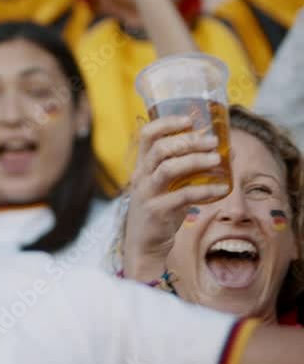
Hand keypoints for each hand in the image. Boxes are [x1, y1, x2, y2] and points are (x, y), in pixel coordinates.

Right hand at [122, 115, 230, 279]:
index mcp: (142, 166)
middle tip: (213, 141)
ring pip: (169, 169)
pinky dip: (206, 190)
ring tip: (218, 160)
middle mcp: (141, 176)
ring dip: (196, 161)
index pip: (147, 135)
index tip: (190, 119)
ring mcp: (147, 194)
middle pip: (160, 148)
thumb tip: (220, 151)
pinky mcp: (157, 211)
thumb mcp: (164, 185)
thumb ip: (182, 168)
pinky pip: (183, 196)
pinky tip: (222, 188)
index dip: (167, 123)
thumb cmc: (160, 209)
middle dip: (189, 141)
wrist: (144, 244)